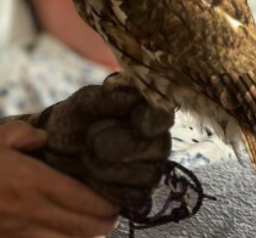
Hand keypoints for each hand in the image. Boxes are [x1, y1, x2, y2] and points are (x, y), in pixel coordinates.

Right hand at [0, 121, 117, 237]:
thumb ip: (25, 134)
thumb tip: (44, 137)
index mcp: (35, 181)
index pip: (82, 198)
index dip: (105, 204)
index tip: (119, 199)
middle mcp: (34, 210)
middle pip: (82, 228)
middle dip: (104, 224)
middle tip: (115, 214)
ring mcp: (22, 232)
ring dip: (86, 237)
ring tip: (95, 227)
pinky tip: (67, 235)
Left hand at [29, 76, 173, 210]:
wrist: (53, 152)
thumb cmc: (73, 119)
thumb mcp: (85, 103)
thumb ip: (110, 99)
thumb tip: (136, 97)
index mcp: (147, 111)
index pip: (163, 115)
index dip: (154, 121)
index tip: (137, 124)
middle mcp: (155, 139)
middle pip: (160, 147)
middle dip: (123, 145)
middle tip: (91, 139)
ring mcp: (149, 168)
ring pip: (149, 174)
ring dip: (111, 167)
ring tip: (86, 155)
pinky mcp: (137, 196)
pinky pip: (136, 198)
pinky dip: (109, 189)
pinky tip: (92, 178)